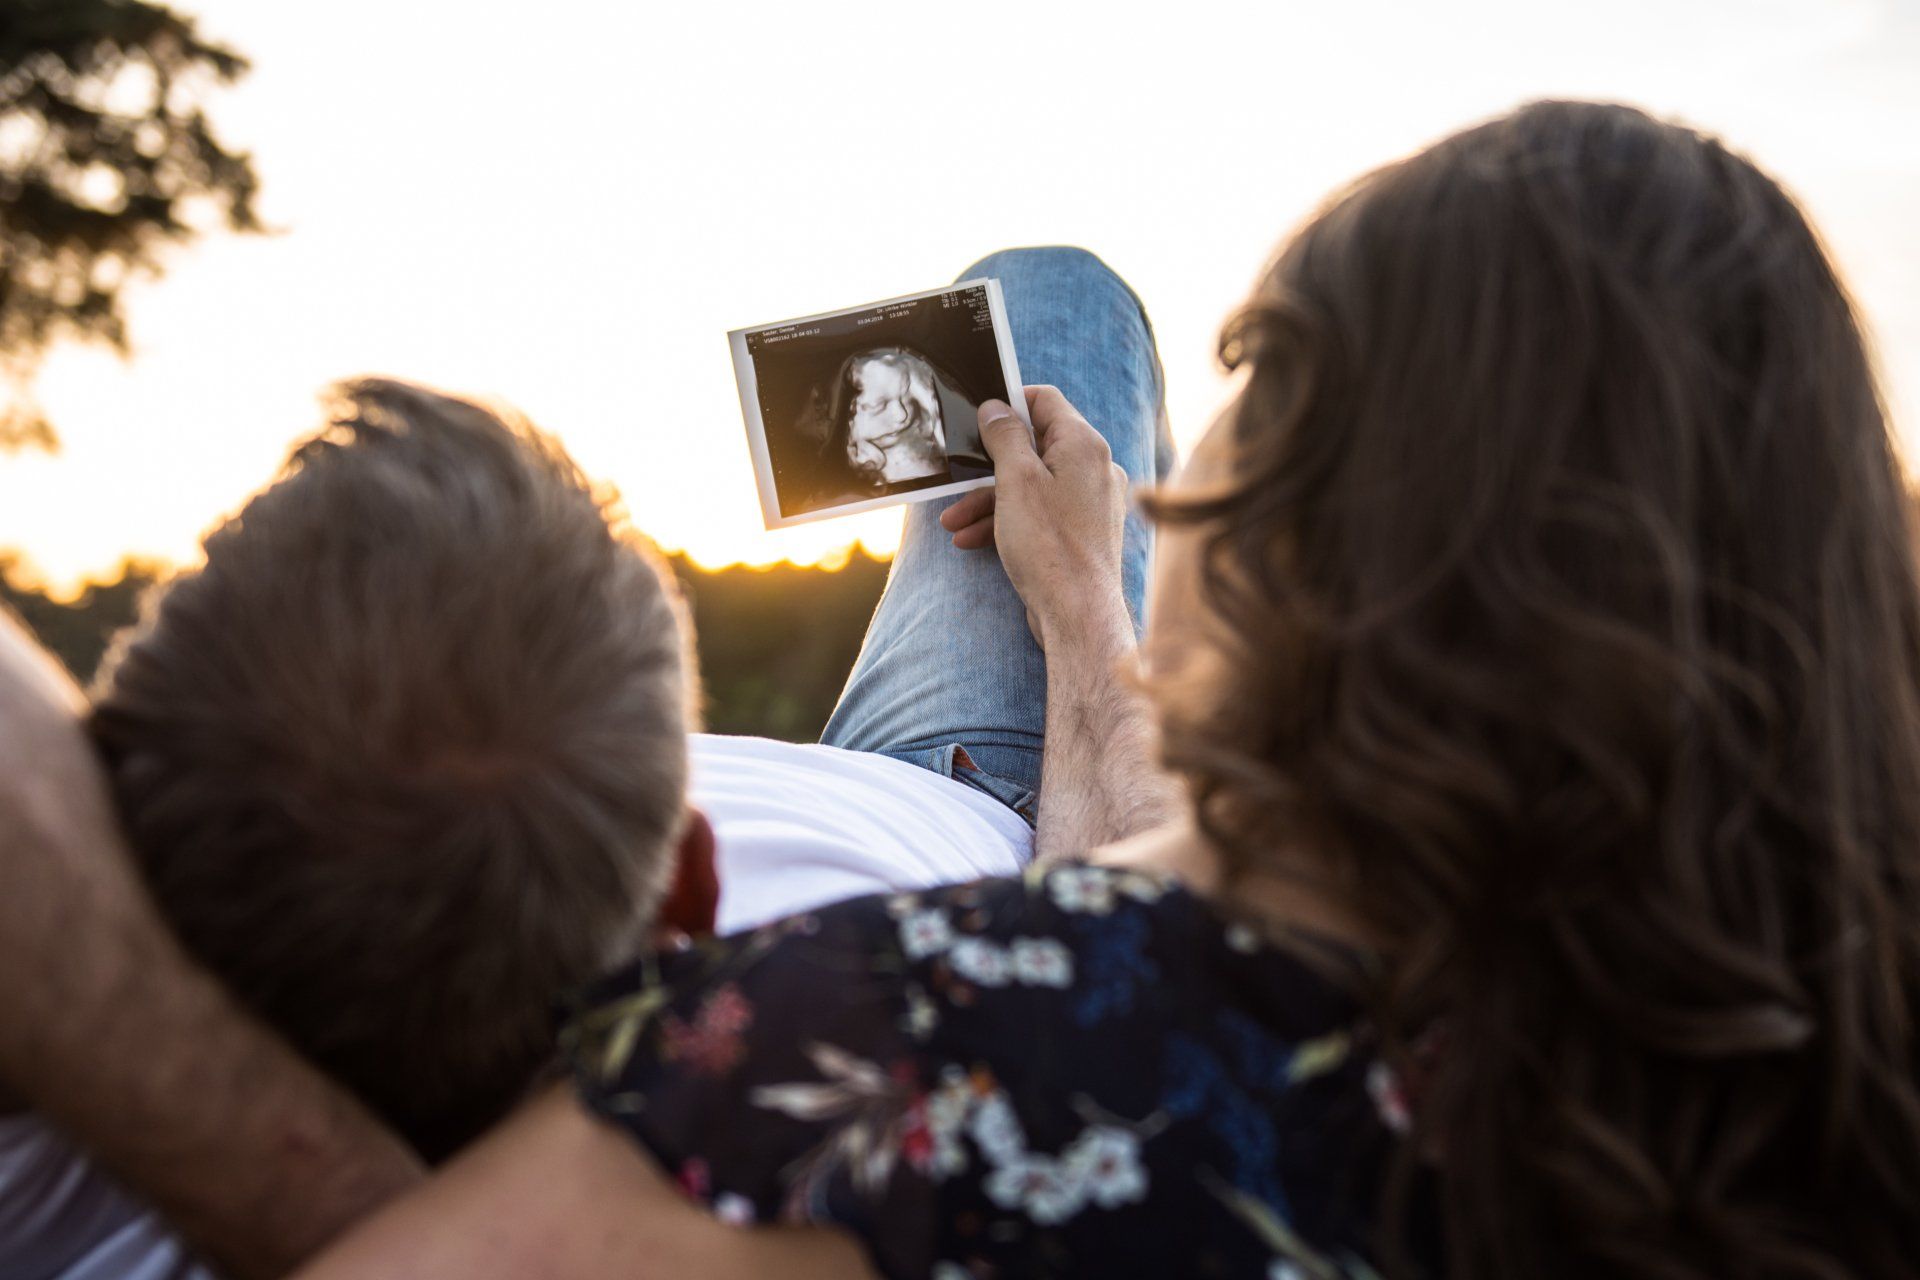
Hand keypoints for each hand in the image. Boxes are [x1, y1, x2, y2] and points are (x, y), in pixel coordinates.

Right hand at [939, 386, 1130, 647]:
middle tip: (956, 479)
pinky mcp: (1082, 531)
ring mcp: (1090, 501)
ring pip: (1032, 485)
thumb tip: (996, 408)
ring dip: (988, 500)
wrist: (1077, 613)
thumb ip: (1005, 437)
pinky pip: (1040, 512)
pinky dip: (1007, 520)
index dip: (1009, 404)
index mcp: (1083, 445)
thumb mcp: (1015, 481)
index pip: (1045, 400)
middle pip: (1033, 447)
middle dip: (987, 467)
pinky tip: (972, 540)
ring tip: (952, 524)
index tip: (977, 420)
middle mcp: (1094, 468)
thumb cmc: (1049, 545)